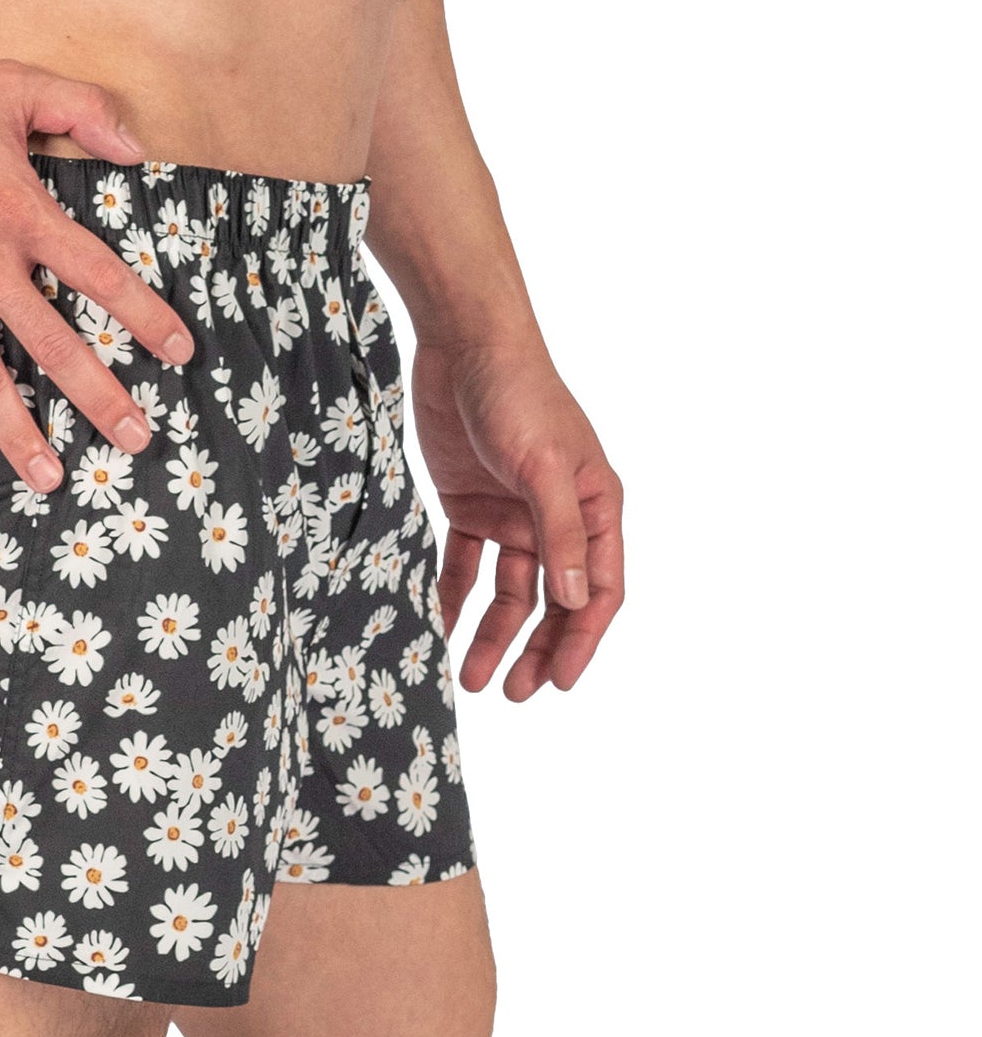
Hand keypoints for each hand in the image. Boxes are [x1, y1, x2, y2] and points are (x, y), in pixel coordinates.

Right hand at [0, 54, 193, 495]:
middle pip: (54, 345)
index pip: (99, 274)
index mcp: (21, 213)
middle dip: (100, 398)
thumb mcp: (14, 85)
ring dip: (21, 433)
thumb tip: (138, 147)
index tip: (182, 352)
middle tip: (137, 442)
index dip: (144, 314)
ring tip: (53, 480)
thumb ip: (83, 108)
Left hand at [411, 333, 623, 699]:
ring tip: (471, 678)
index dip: (582, 640)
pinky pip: (465, 562)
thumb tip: (575, 602)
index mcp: (595, 507)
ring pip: (509, 589)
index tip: (559, 683)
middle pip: (554, 600)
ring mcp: (514, 511)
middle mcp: (559, 516)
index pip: (599, 590)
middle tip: (514, 694)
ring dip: (494, 633)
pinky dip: (454, 594)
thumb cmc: (518, 393)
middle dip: (536, 648)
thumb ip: (559, 532)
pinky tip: (437, 624)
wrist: (463, 342)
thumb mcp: (542, 464)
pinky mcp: (470, 502)